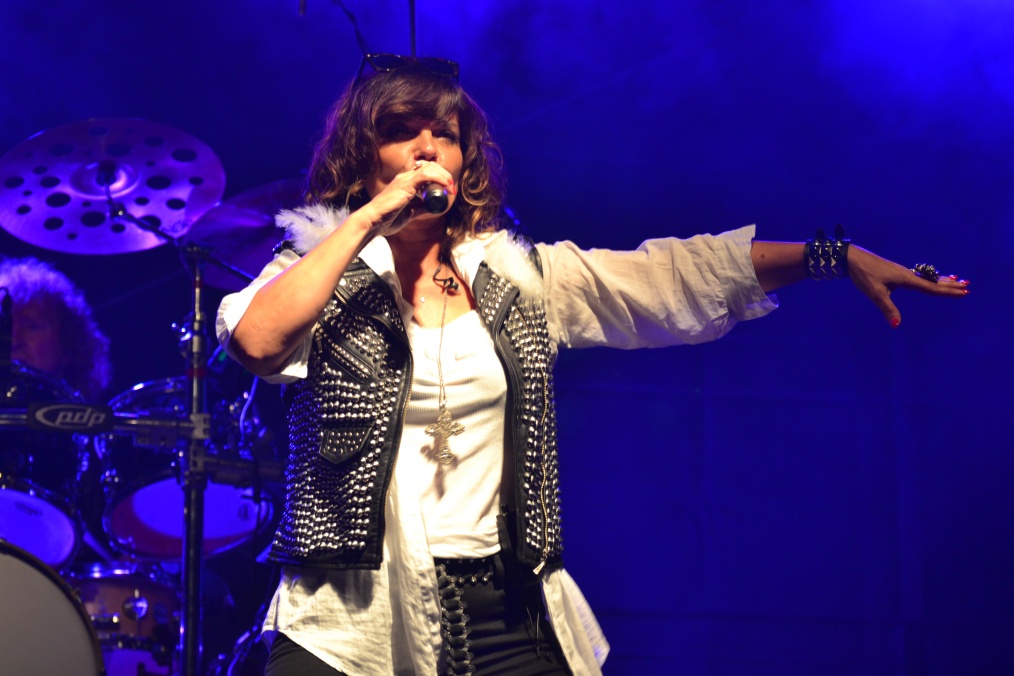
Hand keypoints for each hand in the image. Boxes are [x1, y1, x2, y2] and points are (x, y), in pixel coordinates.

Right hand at [357, 160, 455, 236]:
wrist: (374, 221)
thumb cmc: (388, 219)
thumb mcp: (410, 213)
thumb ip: (420, 208)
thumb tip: (433, 207)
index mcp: (405, 181)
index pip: (426, 170)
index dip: (439, 176)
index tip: (448, 189)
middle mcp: (405, 176)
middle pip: (430, 166)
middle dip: (444, 175)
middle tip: (452, 188)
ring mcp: (405, 179)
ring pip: (430, 168)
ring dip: (444, 176)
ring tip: (451, 188)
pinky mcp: (406, 184)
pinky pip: (426, 175)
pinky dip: (439, 178)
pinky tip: (446, 185)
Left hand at [847, 246, 969, 326]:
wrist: (853, 258)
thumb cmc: (864, 275)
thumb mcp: (875, 293)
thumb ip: (887, 308)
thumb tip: (896, 325)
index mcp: (906, 279)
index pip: (931, 288)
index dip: (947, 291)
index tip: (964, 291)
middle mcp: (908, 274)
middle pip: (933, 280)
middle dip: (950, 284)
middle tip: (967, 285)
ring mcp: (902, 272)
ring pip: (927, 276)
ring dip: (942, 279)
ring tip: (956, 279)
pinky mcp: (896, 272)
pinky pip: (919, 276)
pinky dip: (930, 277)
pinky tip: (929, 278)